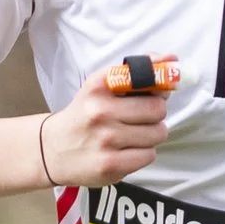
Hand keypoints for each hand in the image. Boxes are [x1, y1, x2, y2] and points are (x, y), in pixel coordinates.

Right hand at [39, 68, 171, 186]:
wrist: (52, 149)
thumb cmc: (85, 116)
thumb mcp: (101, 88)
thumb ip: (136, 72)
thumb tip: (172, 58)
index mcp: (99, 86)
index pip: (145, 78)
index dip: (159, 86)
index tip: (160, 91)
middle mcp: (100, 111)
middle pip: (158, 109)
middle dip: (156, 114)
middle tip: (142, 118)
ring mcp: (105, 140)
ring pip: (157, 133)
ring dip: (151, 135)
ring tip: (132, 136)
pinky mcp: (110, 165)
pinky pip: (149, 155)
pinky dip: (143, 153)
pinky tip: (126, 151)